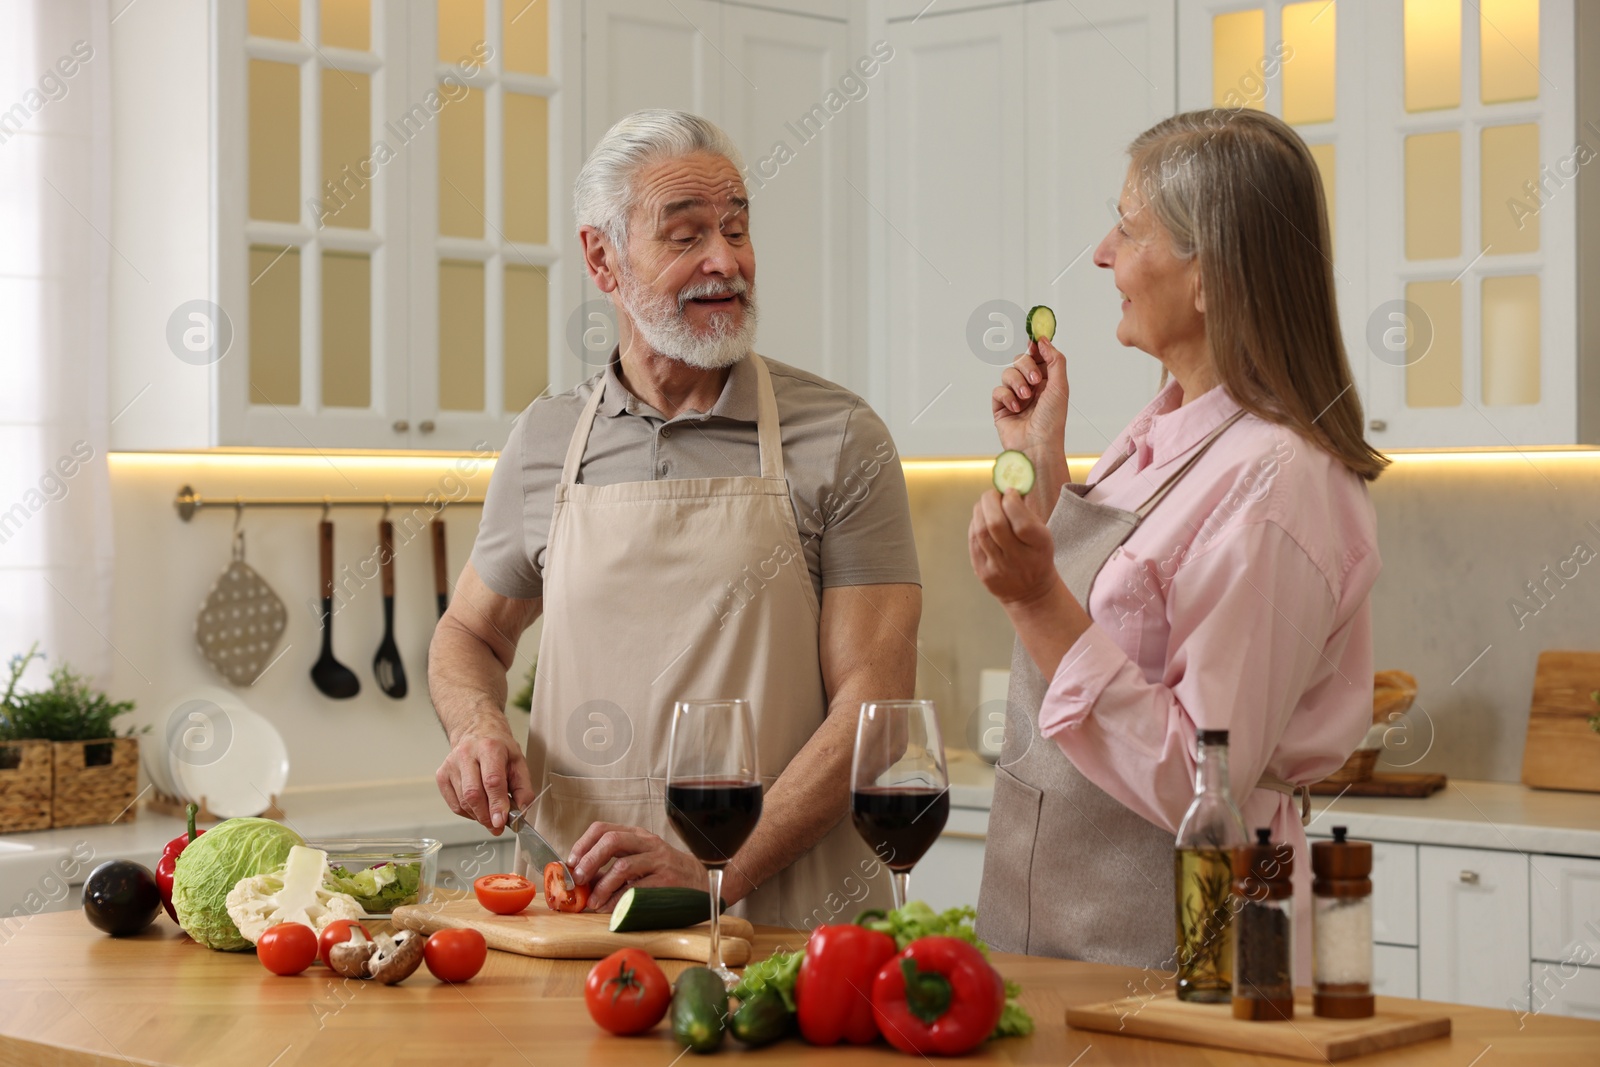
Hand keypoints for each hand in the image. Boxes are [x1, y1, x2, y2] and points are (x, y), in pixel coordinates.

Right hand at [435, 717, 536, 832]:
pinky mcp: (441, 775)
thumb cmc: (499, 748)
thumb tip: (521, 811)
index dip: (497, 804)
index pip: (492, 781)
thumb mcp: (519, 762)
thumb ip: (524, 788)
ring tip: (490, 815)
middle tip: (496, 827)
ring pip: (463, 801)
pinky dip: (468, 813)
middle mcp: (466, 754)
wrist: (477, 731)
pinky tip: (477, 808)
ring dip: (478, 816)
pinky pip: (454, 804)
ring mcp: (451, 765)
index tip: (501, 822)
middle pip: (473, 793)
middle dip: (486, 815)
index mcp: (490, 748)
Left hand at [566, 822, 709, 911]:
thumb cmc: (665, 874)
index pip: (603, 828)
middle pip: (612, 840)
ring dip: (602, 886)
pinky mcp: (667, 880)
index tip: (570, 863)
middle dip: (589, 861)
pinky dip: (619, 900)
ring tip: (593, 902)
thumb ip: (612, 868)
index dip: (582, 844)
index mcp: (637, 835)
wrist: (702, 883)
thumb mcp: (640, 862)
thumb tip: (580, 881)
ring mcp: (659, 860)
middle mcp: (648, 843)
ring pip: (623, 865)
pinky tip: (611, 909)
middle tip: (577, 880)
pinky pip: (637, 889)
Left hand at [969, 488, 1060, 606]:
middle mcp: (1019, 559)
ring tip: (986, 504)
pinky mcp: (983, 572)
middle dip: (990, 501)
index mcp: (1039, 546)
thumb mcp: (1042, 534)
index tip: (1010, 492)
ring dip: (980, 511)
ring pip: (980, 532)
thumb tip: (1007, 485)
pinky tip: (981, 519)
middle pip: (995, 525)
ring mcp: (999, 568)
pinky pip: (973, 541)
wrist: (1030, 592)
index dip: (1012, 502)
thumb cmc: (1036, 554)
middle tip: (992, 494)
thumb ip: (1026, 511)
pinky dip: (975, 524)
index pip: (1022, 522)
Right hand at [993, 337, 1069, 515]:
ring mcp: (1015, 396)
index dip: (1035, 347)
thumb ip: (1054, 359)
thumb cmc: (1052, 421)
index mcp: (1048, 380)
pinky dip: (1006, 397)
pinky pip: (997, 390)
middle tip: (1036, 380)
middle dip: (1027, 367)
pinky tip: (1016, 409)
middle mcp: (1031, 386)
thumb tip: (1043, 339)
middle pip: (1021, 360)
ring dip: (1017, 383)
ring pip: (1007, 373)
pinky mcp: (1001, 407)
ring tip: (1025, 398)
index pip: (1037, 355)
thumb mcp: (1061, 385)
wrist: (1037, 446)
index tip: (1033, 340)